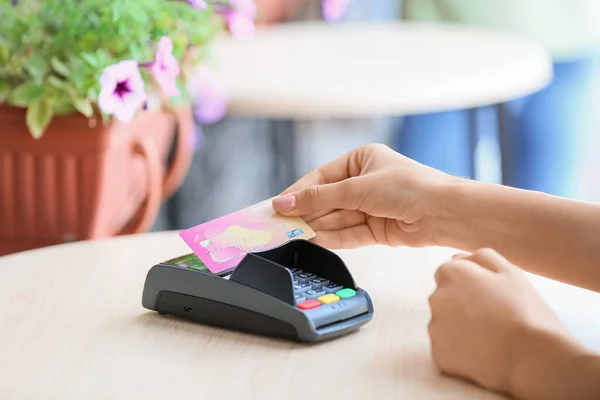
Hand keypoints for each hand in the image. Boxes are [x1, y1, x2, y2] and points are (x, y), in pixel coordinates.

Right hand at [271, 144, 454, 248]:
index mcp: (361, 160)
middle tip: (282, 225)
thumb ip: (319, 198)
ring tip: (294, 235)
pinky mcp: (377, 229)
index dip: (299, 192)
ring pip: (337, 218)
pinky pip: (349, 233)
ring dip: (318, 227)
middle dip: (307, 213)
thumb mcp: (357, 188)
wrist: (445, 212)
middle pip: (327, 199)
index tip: (279, 206)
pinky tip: (315, 240)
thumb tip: (285, 204)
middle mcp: (365, 182)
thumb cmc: (408, 186)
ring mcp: (371, 206)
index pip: (321, 177)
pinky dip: (333, 237)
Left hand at [428, 248, 580, 396]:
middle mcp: (436, 298)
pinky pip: (446, 349)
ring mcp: (435, 328)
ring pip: (443, 325)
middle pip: (443, 299)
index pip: (448, 274)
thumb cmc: (525, 311)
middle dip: (460, 305)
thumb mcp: (511, 273)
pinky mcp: (439, 354)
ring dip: (458, 328)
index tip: (488, 298)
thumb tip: (458, 257)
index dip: (469, 285)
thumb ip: (481, 258)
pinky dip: (459, 352)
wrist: (531, 358)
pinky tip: (481, 354)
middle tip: (490, 319)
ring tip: (488, 338)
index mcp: (452, 274)